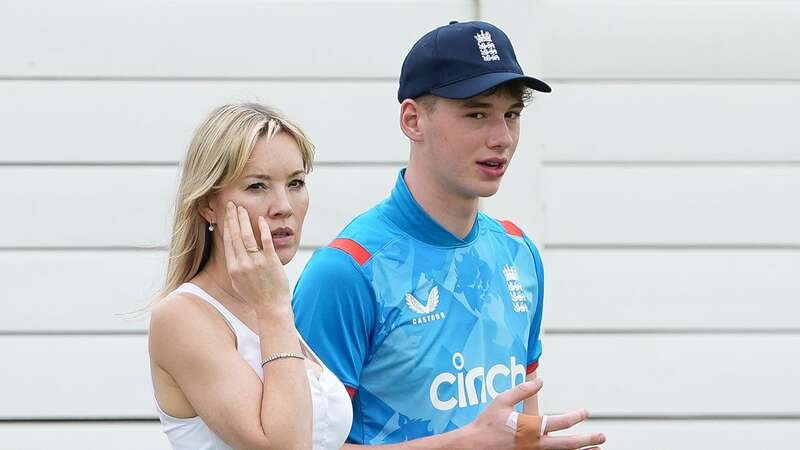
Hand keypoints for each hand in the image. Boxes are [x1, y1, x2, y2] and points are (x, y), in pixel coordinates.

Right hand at [222, 202, 290, 309]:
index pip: (228, 242)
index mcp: (233, 268)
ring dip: (244, 220)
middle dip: (232, 218)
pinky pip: (265, 241)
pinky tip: (261, 219)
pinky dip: (262, 229)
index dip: (227, 226)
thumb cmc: (255, 295)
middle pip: (235, 236)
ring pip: (247, 236)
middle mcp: (242, 264)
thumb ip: (235, 266)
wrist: (271, 307)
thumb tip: (232, 251)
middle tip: (231, 205)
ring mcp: (256, 262)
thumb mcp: (239, 282)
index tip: (226, 215)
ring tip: (242, 208)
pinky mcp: (270, 261)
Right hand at [465, 379, 605, 449]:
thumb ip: (522, 390)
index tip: (585, 413)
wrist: (473, 446)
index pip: (561, 422)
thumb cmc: (486, 423)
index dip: (576, 417)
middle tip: (602, 437)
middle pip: (568, 444)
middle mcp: (536, 444)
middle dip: (588, 440)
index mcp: (531, 427)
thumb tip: (541, 380)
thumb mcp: (501, 401)